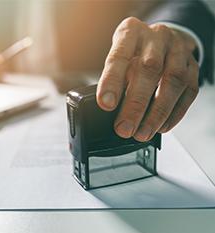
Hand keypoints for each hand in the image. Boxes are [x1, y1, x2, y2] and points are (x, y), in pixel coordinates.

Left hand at [96, 17, 198, 141]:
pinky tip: (161, 127)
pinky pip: (188, 92)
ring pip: (172, 81)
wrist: (162, 40)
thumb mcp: (117, 57)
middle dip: (135, 104)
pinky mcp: (193, 67)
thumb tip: (108, 109)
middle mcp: (157, 37)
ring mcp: (178, 50)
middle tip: (124, 128)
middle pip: (149, 69)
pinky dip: (174, 113)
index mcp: (131, 31)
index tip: (106, 105)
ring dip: (157, 113)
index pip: (120, 55)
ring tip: (142, 133)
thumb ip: (114, 78)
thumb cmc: (134, 52)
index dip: (112, 81)